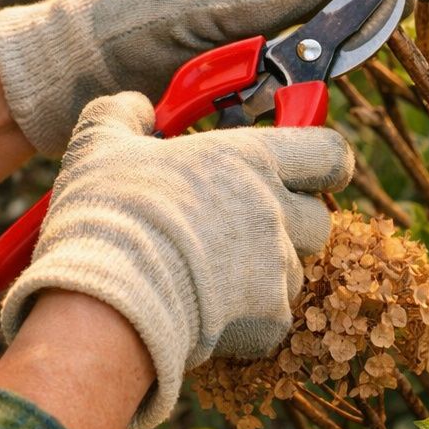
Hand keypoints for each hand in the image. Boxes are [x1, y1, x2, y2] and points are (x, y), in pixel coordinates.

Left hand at [0, 0, 378, 154]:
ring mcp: (243, 17)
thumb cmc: (111, 27)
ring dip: (309, 51)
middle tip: (359, 37)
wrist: (62, 81)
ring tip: (308, 68)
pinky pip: (282, 66)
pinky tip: (278, 93)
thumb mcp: (181, 7)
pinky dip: (285, 80)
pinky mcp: (239, 60)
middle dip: (337, 10)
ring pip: (306, 29)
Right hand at [0, 92, 352, 428]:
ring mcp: (276, 268)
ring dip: (266, 272)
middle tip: (247, 226)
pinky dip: (246, 319)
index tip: (312, 170)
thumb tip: (136, 107)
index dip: (325, 162)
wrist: (107, 298)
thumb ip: (123, 113)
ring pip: (294, 270)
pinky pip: (273, 318)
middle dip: (292, 223)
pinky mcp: (268, 320)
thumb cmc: (109, 214)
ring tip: (212, 274)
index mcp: (250, 160)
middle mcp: (274, 211)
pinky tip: (202, 311)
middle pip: (319, 218)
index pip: (328, 153)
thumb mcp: (100, 144)